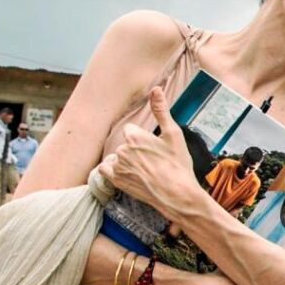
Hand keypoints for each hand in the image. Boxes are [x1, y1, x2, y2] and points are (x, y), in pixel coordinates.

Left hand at [99, 87, 200, 219]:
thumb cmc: (178, 165)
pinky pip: (106, 170)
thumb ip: (161, 111)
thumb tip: (156, 89)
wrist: (178, 195)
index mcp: (134, 136)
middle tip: (153, 162)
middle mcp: (122, 149)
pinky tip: (128, 175)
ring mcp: (118, 166)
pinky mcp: (116, 181)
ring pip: (117, 157)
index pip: (131, 131)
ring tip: (145, 172)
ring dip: (127, 162)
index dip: (143, 140)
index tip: (154, 149)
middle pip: (125, 144)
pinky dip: (114, 171)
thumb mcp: (174, 135)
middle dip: (136, 151)